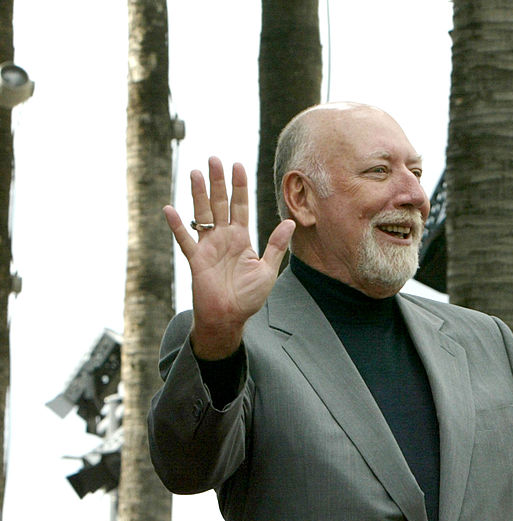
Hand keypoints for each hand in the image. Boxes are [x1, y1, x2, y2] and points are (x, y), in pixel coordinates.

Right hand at [164, 157, 294, 358]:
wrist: (230, 317)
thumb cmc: (248, 297)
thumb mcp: (268, 269)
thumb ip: (276, 245)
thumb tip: (289, 222)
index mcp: (241, 238)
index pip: (240, 206)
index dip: (239, 186)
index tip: (237, 165)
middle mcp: (223, 238)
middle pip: (220, 204)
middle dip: (218, 182)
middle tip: (214, 158)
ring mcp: (208, 247)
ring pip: (202, 214)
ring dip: (198, 194)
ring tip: (195, 172)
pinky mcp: (196, 260)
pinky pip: (185, 240)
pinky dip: (178, 226)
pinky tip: (170, 209)